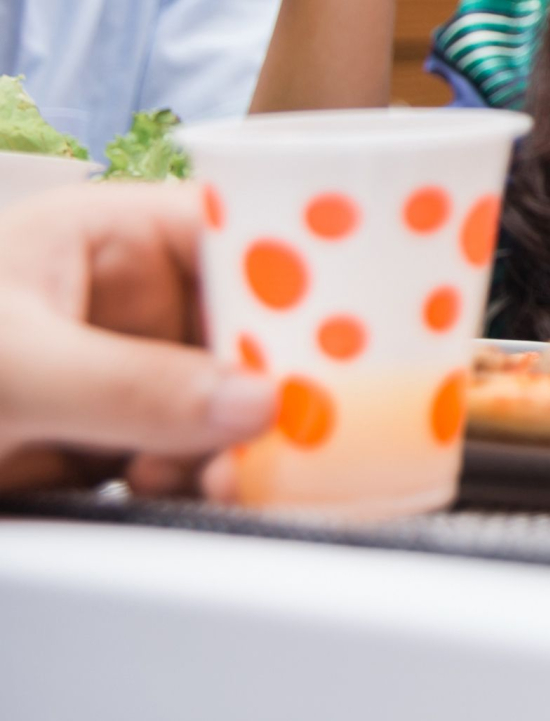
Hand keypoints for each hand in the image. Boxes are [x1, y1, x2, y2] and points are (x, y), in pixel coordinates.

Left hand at [0, 183, 271, 494]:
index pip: (237, 231)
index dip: (301, 274)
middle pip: (248, 326)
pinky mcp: (114, 440)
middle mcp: (131, 298)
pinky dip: (202, 479)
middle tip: (286, 429)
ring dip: (237, 442)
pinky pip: (192, 455)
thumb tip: (257, 405)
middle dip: (272, 380)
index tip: (345, 330)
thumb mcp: (10, 369)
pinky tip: (179, 490)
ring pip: (228, 401)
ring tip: (217, 478)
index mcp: (110, 237)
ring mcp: (127, 372)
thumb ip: (130, 383)